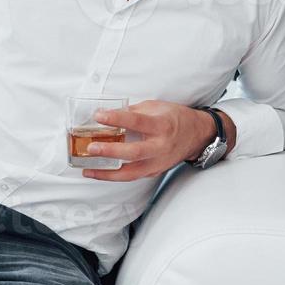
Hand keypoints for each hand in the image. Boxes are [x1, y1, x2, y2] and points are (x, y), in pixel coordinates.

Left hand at [81, 101, 224, 181]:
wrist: (197, 136)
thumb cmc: (174, 118)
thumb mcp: (156, 107)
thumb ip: (133, 112)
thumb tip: (107, 114)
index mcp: (162, 126)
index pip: (137, 121)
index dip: (116, 118)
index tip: (98, 115)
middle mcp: (161, 147)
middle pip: (134, 153)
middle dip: (111, 151)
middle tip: (91, 147)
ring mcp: (158, 163)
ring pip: (131, 173)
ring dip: (107, 173)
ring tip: (87, 170)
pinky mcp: (154, 172)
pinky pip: (133, 176)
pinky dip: (115, 176)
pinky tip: (99, 173)